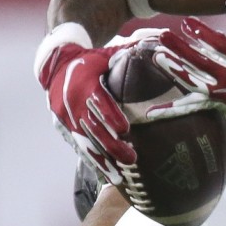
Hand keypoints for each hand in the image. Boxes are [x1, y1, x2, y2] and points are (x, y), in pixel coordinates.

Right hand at [36, 26, 134, 182]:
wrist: (57, 58)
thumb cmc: (96, 56)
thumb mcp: (112, 50)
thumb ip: (135, 53)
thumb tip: (168, 48)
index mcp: (83, 79)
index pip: (96, 99)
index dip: (109, 114)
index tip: (125, 129)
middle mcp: (69, 99)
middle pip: (90, 126)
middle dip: (110, 144)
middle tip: (132, 159)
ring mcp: (64, 115)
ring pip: (84, 141)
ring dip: (102, 160)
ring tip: (121, 177)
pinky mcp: (63, 125)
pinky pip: (79, 146)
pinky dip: (94, 161)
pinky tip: (110, 176)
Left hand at [152, 4, 225, 125]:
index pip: (217, 44)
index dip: (201, 32)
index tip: (186, 22)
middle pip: (199, 62)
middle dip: (180, 48)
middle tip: (163, 35)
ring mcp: (218, 92)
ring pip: (192, 79)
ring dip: (174, 68)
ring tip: (158, 56)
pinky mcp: (212, 102)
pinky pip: (191, 101)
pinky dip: (173, 104)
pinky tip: (157, 102)